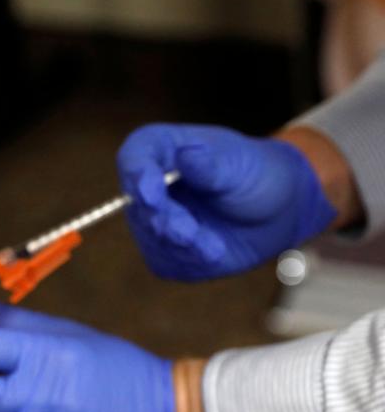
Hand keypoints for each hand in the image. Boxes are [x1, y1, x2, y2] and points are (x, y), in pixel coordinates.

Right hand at [117, 124, 336, 280]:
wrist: (277, 210)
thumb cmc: (255, 174)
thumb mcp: (240, 163)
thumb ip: (212, 164)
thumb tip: (186, 155)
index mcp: (159, 149)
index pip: (133, 158)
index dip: (137, 176)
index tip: (151, 194)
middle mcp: (147, 185)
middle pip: (138, 205)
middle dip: (164, 220)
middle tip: (189, 233)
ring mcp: (152, 220)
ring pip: (151, 238)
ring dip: (181, 247)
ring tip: (215, 248)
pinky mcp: (165, 251)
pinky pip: (166, 262)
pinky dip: (190, 262)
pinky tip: (214, 251)